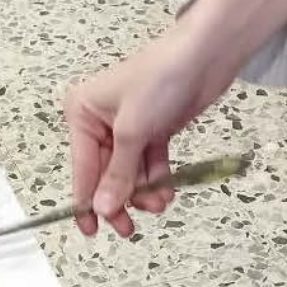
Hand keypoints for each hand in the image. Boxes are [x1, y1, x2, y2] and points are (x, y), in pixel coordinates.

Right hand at [64, 22, 233, 239]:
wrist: (204, 55)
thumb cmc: (160, 79)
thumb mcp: (132, 131)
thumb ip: (118, 174)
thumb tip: (102, 209)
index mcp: (82, 114)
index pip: (82, 167)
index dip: (86, 201)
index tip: (91, 231)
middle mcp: (100, 121)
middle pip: (105, 173)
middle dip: (120, 199)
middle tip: (128, 229)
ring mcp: (128, 127)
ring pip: (129, 172)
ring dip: (143, 192)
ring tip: (159, 204)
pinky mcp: (153, 130)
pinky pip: (149, 164)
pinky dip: (157, 179)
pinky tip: (166, 194)